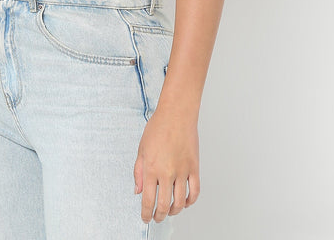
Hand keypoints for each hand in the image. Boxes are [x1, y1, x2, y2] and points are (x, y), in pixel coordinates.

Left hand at [133, 107, 199, 223]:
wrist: (176, 115)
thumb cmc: (157, 128)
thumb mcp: (141, 149)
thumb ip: (139, 172)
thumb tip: (138, 191)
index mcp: (151, 168)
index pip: (148, 200)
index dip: (146, 213)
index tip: (145, 218)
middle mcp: (166, 172)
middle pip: (164, 205)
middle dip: (159, 215)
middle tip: (156, 218)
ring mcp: (182, 171)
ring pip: (181, 202)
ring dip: (174, 211)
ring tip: (169, 211)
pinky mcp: (194, 168)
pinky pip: (195, 191)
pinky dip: (191, 201)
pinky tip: (186, 202)